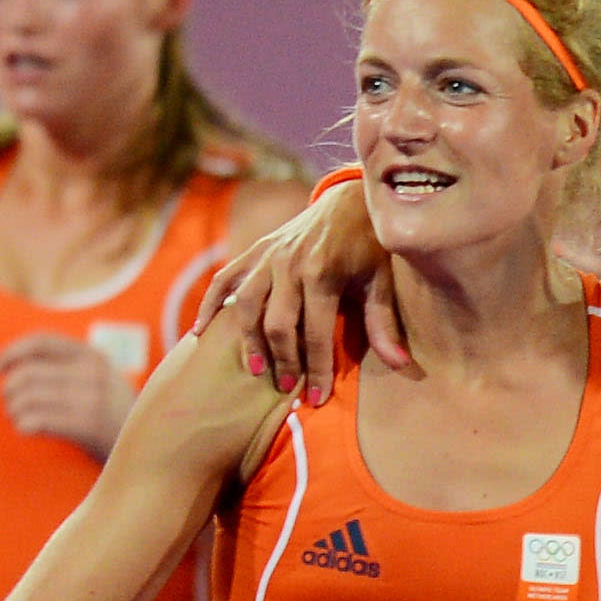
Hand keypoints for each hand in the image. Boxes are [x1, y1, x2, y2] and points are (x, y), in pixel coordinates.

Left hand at [0, 334, 137, 460]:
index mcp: (93, 356)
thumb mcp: (100, 381)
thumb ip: (67, 367)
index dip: (11, 352)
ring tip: (21, 419)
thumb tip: (14, 366)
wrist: (151, 445)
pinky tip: (30, 430)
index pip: (42, 342)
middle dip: (9, 391)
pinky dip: (24, 425)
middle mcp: (92, 372)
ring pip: (26, 398)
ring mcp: (91, 398)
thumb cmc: (113, 416)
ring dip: (14, 411)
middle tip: (11, 405)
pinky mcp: (87, 424)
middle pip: (26, 373)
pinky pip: (36, 420)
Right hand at [193, 179, 401, 406]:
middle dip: (282, 360)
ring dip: (248, 340)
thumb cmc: (368, 245)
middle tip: (288, 388)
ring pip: (247, 305)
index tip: (317, 399)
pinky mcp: (254, 252)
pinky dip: (210, 305)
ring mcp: (267, 257)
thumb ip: (384, 323)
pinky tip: (200, 333)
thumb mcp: (381, 280)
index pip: (316, 333)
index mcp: (323, 274)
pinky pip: (224, 280)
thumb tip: (400, 365)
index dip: (316, 369)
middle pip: (277, 324)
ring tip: (255, 369)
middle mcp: (289, 265)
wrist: (347, 201)